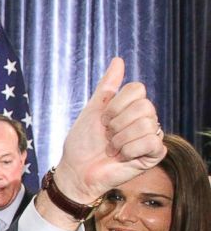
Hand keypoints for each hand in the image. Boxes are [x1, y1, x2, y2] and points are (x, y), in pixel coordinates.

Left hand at [54, 57, 165, 203]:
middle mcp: (144, 119)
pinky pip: (152, 141)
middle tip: (107, 136)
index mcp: (131, 107)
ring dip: (121, 139)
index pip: (137, 88)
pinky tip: (122, 157)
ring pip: (147, 123)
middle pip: (144, 105)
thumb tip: (118, 60)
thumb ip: (107, 87)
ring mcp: (150, 137)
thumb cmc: (82, 144)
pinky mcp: (153, 155)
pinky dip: (130, 149)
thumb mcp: (92, 110)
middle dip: (117, 123)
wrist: (76, 171)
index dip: (115, 105)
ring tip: (112, 149)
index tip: (102, 120)